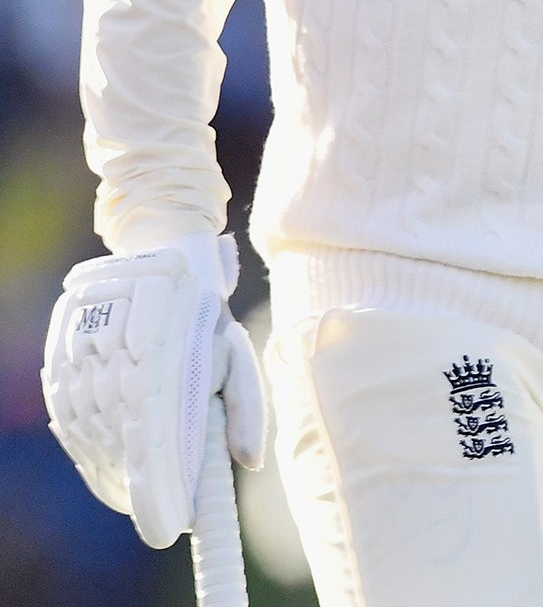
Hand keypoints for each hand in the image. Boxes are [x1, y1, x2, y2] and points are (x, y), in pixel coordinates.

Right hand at [42, 233, 268, 547]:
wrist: (157, 253)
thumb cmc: (205, 311)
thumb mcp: (234, 349)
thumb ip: (244, 404)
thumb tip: (246, 462)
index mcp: (171, 343)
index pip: (158, 430)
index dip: (161, 485)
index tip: (173, 525)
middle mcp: (121, 346)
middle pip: (122, 438)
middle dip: (142, 488)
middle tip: (163, 521)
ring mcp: (84, 347)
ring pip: (91, 431)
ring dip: (114, 475)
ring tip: (139, 502)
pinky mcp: (60, 352)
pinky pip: (67, 415)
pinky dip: (87, 452)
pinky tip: (110, 475)